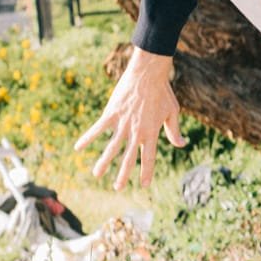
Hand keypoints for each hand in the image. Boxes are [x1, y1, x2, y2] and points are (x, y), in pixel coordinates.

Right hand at [74, 47, 186, 189]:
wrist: (148, 73)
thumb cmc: (162, 92)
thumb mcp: (173, 112)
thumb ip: (174, 131)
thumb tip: (182, 144)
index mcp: (152, 133)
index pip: (148, 158)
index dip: (146, 172)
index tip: (144, 185)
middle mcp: (136, 132)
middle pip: (128, 158)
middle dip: (123, 174)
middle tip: (118, 187)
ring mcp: (123, 123)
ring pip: (111, 147)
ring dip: (103, 162)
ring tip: (96, 174)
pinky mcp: (111, 113)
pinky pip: (97, 128)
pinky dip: (87, 138)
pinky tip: (78, 147)